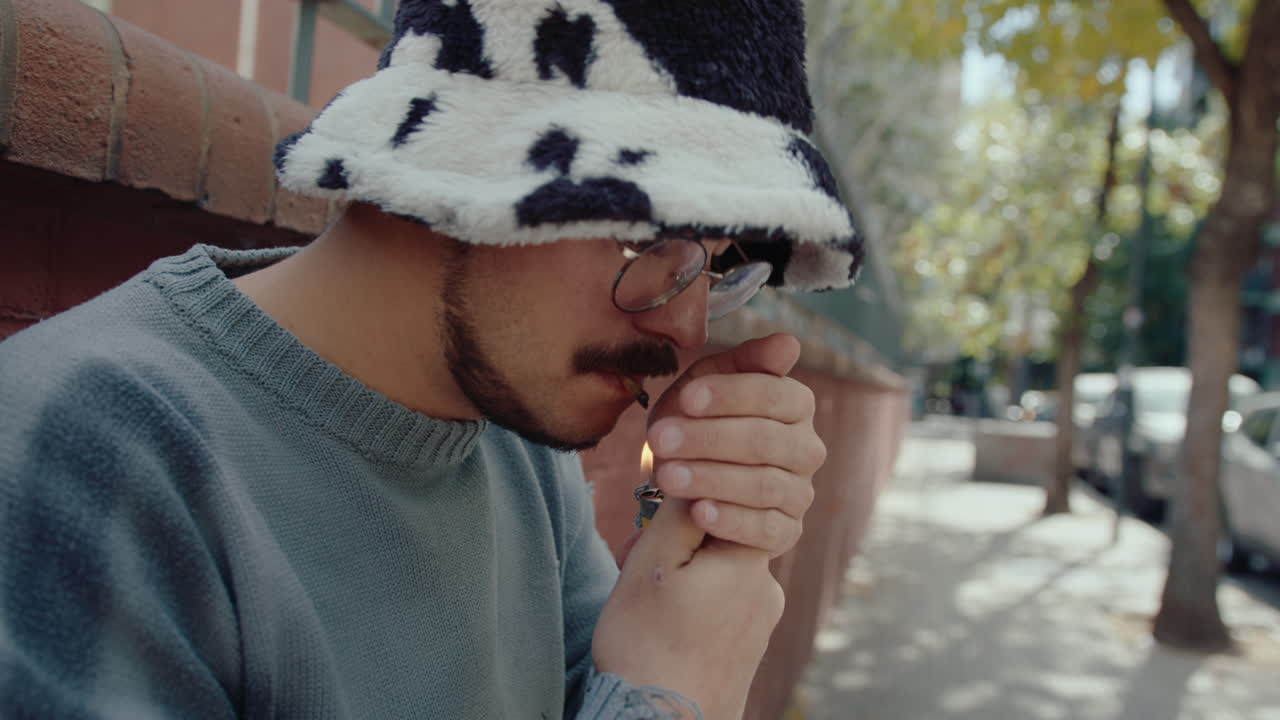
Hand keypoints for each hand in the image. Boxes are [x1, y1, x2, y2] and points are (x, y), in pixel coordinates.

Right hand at [594, 485, 783, 719]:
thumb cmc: (647, 645)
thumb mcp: (652, 563)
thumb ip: (679, 513)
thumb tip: (694, 471)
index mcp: (748, 561)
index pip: (732, 497)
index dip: (690, 495)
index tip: (655, 509)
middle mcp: (767, 589)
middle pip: (723, 533)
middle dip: (678, 538)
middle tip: (635, 555)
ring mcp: (762, 622)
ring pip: (719, 572)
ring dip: (682, 572)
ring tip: (644, 599)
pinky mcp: (749, 648)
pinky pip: (722, 606)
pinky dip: (693, 604)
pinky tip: (663, 625)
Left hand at [643, 334, 824, 556]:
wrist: (685, 478)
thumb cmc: (697, 422)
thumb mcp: (707, 384)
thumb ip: (744, 361)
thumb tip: (789, 343)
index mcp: (795, 405)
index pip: (775, 395)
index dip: (731, 395)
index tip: (687, 398)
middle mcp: (806, 449)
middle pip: (765, 442)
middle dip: (709, 439)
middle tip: (661, 440)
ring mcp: (800, 493)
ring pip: (763, 485)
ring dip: (711, 478)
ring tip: (667, 477)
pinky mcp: (786, 532)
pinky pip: (766, 530)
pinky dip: (731, 521)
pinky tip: (698, 512)